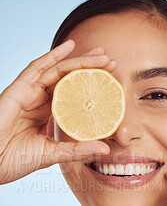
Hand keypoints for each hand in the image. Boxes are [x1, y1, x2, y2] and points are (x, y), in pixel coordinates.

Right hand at [0, 40, 114, 184]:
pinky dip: (53, 56)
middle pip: (69, 78)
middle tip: (112, 62)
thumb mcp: (53, 153)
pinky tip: (69, 46)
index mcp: (48, 114)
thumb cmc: (15, 159)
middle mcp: (40, 100)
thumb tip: (105, 148)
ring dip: (80, 61)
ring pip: (58, 70)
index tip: (111, 83)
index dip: (91, 86)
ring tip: (102, 55)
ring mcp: (30, 93)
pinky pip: (37, 67)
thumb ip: (77, 150)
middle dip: (90, 68)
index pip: (74, 95)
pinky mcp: (19, 89)